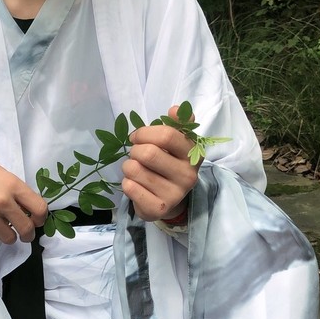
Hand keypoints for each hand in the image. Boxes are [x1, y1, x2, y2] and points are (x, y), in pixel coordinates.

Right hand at [0, 150, 47, 244]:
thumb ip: (13, 189)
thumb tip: (28, 209)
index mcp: (12, 184)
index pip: (39, 208)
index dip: (41, 218)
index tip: (37, 221)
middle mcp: (2, 201)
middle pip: (27, 228)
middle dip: (28, 234)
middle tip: (25, 235)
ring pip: (9, 238)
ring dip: (8, 236)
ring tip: (2, 229)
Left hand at [121, 105, 200, 220]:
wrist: (168, 201)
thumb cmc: (168, 165)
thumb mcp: (176, 144)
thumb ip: (177, 124)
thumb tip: (174, 109)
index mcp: (193, 154)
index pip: (167, 135)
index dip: (145, 133)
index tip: (137, 137)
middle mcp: (188, 175)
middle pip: (148, 153)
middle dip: (134, 151)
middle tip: (135, 155)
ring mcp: (174, 194)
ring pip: (135, 170)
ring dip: (128, 167)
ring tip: (135, 170)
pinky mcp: (158, 209)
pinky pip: (130, 188)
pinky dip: (126, 183)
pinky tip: (135, 185)